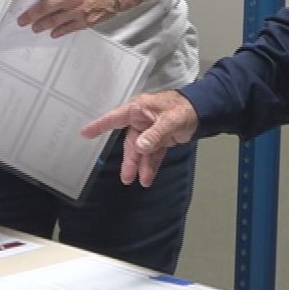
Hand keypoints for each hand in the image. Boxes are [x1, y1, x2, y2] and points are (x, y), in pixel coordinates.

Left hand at [16, 0, 126, 36]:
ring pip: (55, 20)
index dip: (34, 3)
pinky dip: (59, 31)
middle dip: (32, 16)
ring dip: (43, 25)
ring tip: (36, 28)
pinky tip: (53, 33)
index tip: (26, 8)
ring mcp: (78, 10)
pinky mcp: (85, 21)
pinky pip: (68, 28)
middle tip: (23, 21)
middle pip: (46, 8)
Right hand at [79, 90, 196, 186]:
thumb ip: (154, 134)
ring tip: (142, 181)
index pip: (115, 118)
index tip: (85, 133)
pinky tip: (149, 177)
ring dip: (141, 166)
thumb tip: (140, 147)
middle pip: (130, 142)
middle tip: (127, 177)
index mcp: (139, 109)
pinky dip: (151, 165)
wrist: (203, 111)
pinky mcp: (160, 139)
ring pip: (141, 151)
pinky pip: (152, 154)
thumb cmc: (185, 108)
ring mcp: (150, 130)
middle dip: (130, 160)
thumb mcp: (170, 120)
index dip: (100, 125)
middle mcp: (141, 120)